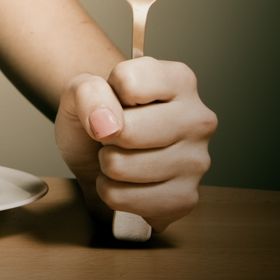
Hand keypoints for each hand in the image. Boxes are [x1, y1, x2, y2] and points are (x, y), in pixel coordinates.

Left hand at [55, 58, 216, 232]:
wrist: (99, 148)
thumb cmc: (99, 114)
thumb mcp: (81, 90)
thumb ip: (87, 92)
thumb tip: (106, 124)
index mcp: (179, 81)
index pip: (129, 82)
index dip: (106, 94)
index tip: (113, 100)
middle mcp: (198, 120)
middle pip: (127, 132)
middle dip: (104, 135)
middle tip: (112, 134)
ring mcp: (197, 162)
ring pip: (121, 168)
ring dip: (106, 165)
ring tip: (120, 155)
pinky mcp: (185, 198)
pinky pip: (124, 198)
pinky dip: (112, 192)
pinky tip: (126, 181)